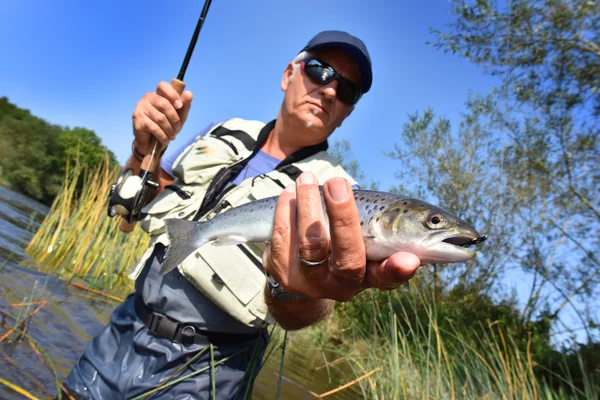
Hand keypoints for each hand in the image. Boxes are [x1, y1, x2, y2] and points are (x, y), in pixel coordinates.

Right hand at [132, 81, 193, 153]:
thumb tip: (189, 93)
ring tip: (172, 136)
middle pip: (164, 104)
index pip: (163, 86)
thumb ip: (184, 105)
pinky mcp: (137, 120)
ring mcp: (141, 108)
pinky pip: (154, 128)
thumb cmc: (167, 125)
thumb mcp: (179, 116)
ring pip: (160, 118)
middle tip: (177, 129)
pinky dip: (163, 136)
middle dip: (174, 119)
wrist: (152, 143)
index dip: (172, 94)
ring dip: (169, 130)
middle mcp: (147, 98)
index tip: (180, 106)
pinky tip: (165, 140)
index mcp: (158, 94)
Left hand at [263, 171, 420, 301]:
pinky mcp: (284, 274)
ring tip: (307, 179)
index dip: (398, 271)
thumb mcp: (368, 243)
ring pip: (311, 246)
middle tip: (339, 184)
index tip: (409, 259)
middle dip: (344, 219)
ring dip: (307, 206)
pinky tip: (290, 194)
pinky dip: (285, 212)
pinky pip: (283, 239)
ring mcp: (312, 282)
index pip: (388, 276)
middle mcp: (343, 285)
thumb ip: (391, 233)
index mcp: (370, 275)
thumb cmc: (344, 246)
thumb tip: (430, 221)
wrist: (301, 277)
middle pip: (348, 259)